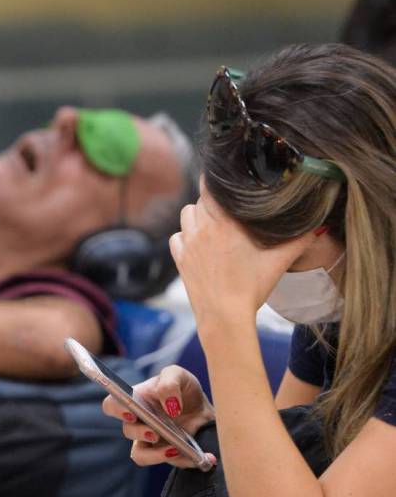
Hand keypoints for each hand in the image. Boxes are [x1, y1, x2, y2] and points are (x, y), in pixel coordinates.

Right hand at [102, 365, 216, 468]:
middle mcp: (138, 422)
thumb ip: (170, 383)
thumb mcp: (180, 376)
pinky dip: (182, 461)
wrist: (205, 411)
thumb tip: (170, 405)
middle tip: (155, 432)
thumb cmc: (185, 390)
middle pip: (127, 430)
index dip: (116, 410)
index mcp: (136, 400)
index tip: (132, 413)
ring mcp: (149, 441)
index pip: (112, 405)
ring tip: (175, 449)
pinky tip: (195, 456)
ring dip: (155, 455)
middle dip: (140, 433)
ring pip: (140, 455)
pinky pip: (168, 463)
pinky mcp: (165, 454)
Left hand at [169, 179, 314, 336]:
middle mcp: (201, 229)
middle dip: (213, 200)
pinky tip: (199, 243)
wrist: (224, 318)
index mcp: (224, 222)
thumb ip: (299, 240)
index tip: (226, 179)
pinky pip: (177, 236)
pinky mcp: (180, 260)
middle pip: (201, 199)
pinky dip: (185, 235)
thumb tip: (319, 225)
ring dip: (197, 215)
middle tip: (228, 209)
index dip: (217, 179)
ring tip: (213, 225)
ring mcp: (188, 244)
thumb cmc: (252, 289)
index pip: (210, 185)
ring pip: (186, 215)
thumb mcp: (279, 262)